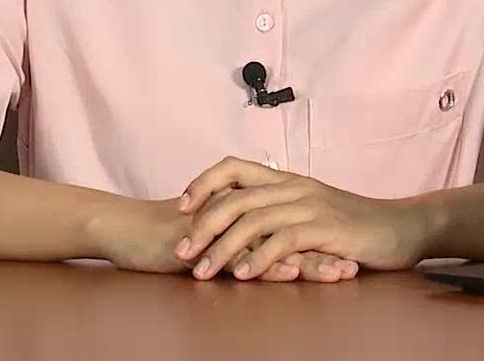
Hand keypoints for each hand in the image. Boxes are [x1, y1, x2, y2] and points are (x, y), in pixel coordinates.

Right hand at [87, 191, 360, 281]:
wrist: (124, 229)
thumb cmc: (163, 234)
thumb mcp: (206, 232)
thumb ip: (234, 235)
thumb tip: (262, 250)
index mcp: (242, 209)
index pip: (290, 221)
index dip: (320, 235)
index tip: (351, 249)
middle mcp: (239, 213)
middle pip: (292, 229)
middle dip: (326, 247)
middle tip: (358, 261)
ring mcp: (225, 226)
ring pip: (275, 241)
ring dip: (309, 258)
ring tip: (340, 272)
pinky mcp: (208, 242)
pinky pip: (243, 254)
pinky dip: (269, 265)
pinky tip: (291, 273)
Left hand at [174, 157, 430, 280]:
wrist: (402, 227)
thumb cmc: (357, 224)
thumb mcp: (314, 208)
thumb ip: (282, 208)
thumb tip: (245, 218)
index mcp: (288, 179)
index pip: (234, 167)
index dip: (204, 183)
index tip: (180, 206)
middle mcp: (294, 187)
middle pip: (235, 197)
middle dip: (203, 225)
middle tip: (182, 253)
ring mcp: (310, 205)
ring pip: (254, 220)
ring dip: (224, 248)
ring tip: (203, 272)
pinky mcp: (326, 228)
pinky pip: (283, 240)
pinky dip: (259, 258)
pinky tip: (243, 274)